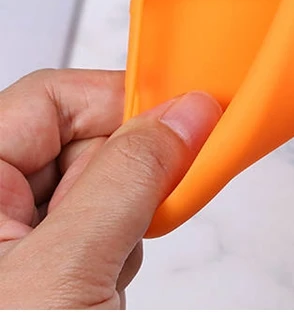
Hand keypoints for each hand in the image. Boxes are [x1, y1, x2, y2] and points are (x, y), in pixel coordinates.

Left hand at [0, 68, 220, 308]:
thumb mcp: (67, 268)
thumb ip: (129, 180)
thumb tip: (187, 114)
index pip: (50, 99)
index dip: (117, 99)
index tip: (181, 116)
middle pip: (81, 138)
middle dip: (128, 171)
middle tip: (149, 207)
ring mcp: (16, 240)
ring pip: (100, 183)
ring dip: (126, 218)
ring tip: (106, 272)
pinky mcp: (45, 269)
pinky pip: (101, 224)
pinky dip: (120, 246)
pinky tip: (103, 285)